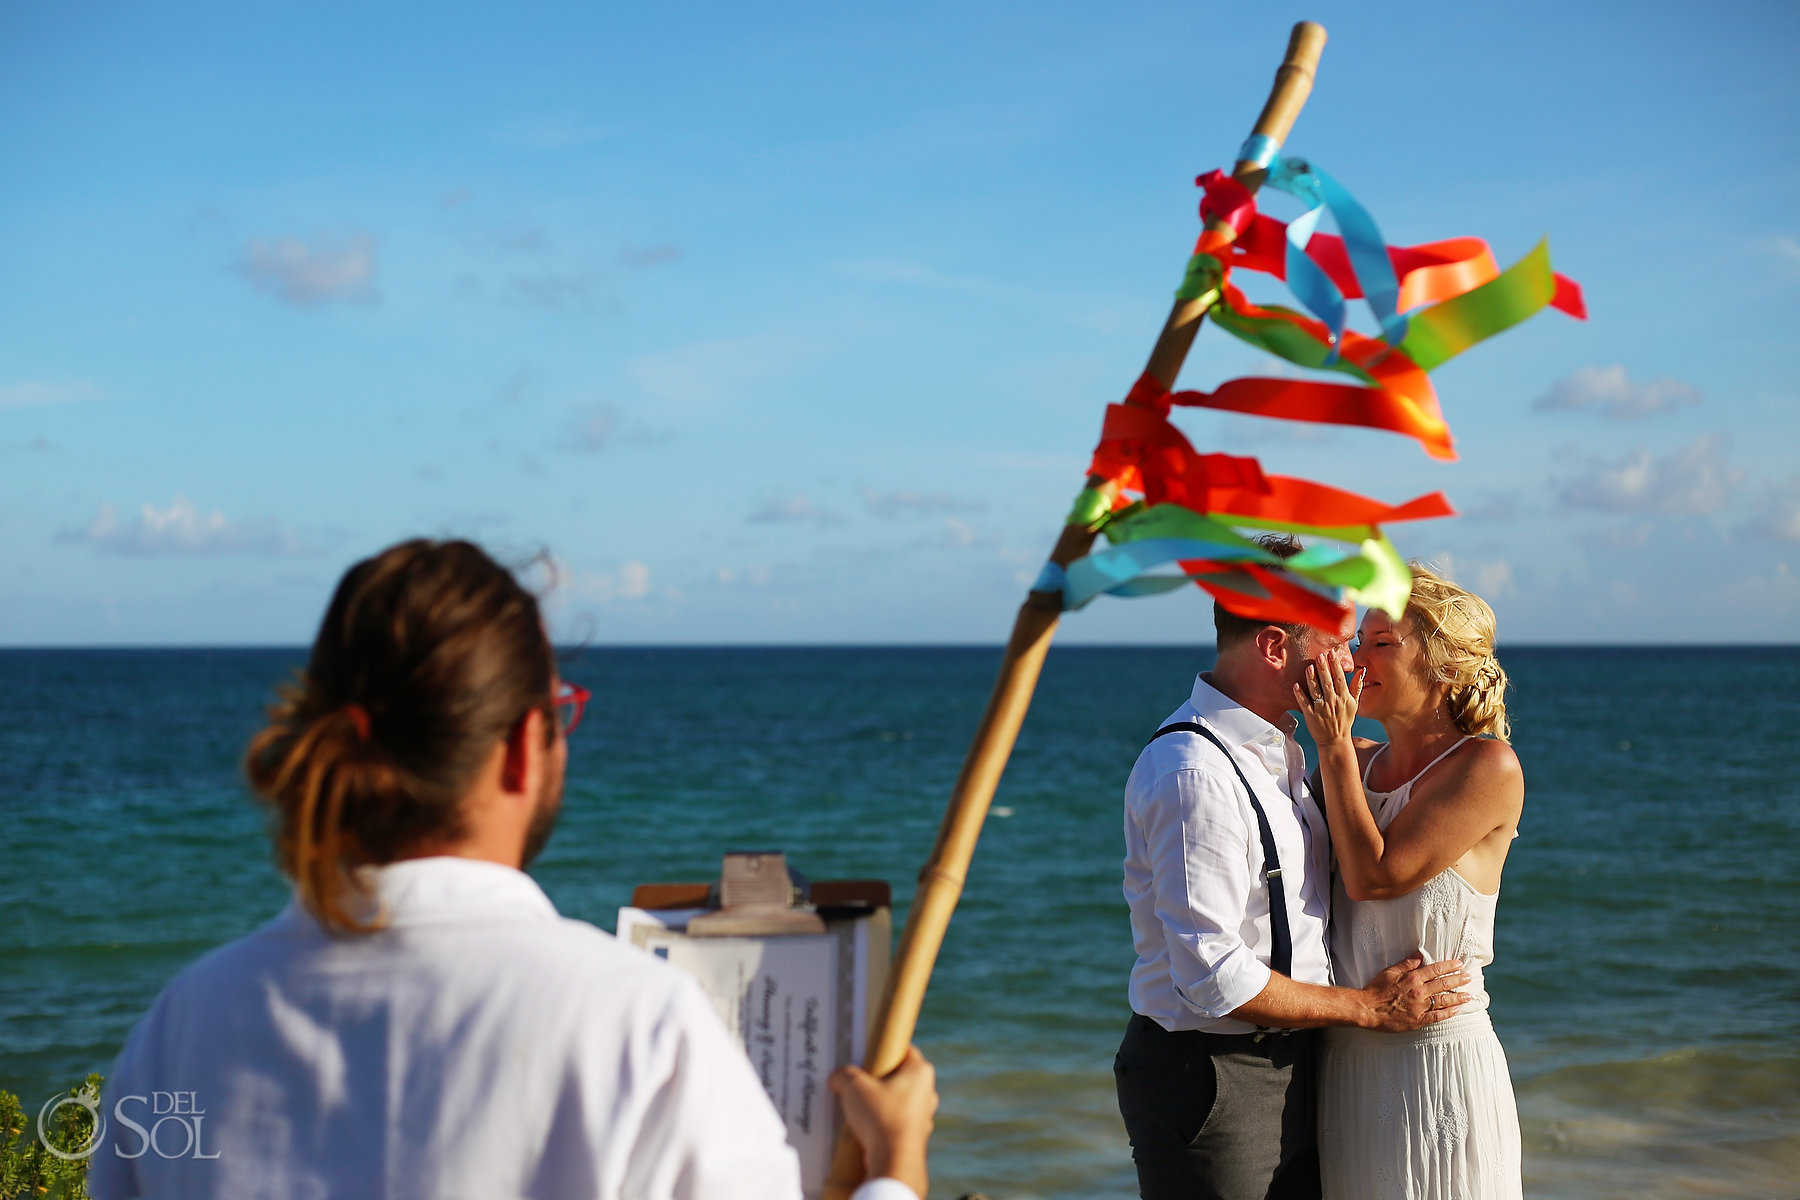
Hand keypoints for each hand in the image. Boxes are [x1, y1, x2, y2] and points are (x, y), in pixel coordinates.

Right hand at [830, 1045, 936, 1197]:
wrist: (894, 1162)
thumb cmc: (880, 1117)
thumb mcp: (854, 1087)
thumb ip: (843, 1075)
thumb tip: (836, 1078)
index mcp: (920, 1071)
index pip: (902, 1050)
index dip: (882, 1051)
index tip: (865, 1057)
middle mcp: (927, 1091)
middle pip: (898, 1076)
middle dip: (877, 1079)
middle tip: (857, 1082)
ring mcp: (923, 1115)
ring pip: (898, 1101)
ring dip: (879, 1103)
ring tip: (857, 1108)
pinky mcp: (916, 1136)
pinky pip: (896, 1122)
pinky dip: (883, 1123)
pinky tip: (865, 1128)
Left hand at [1293, 654, 1362, 746]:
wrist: (1335, 740)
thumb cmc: (1344, 720)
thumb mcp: (1354, 704)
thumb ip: (1356, 686)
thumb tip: (1361, 670)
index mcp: (1344, 698)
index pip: (1340, 678)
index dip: (1335, 665)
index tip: (1331, 653)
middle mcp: (1333, 702)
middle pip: (1328, 682)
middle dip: (1324, 668)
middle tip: (1320, 655)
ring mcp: (1321, 709)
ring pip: (1316, 691)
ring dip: (1312, 679)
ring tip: (1309, 667)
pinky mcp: (1311, 716)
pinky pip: (1305, 703)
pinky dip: (1300, 694)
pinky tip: (1296, 685)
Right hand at [1361, 954, 1471, 1030]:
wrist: (1367, 1009)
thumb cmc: (1376, 989)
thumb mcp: (1389, 972)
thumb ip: (1406, 963)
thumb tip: (1419, 954)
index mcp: (1412, 978)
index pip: (1435, 970)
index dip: (1449, 966)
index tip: (1459, 964)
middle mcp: (1419, 991)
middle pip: (1443, 984)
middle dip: (1458, 980)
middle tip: (1469, 977)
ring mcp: (1420, 1007)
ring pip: (1444, 1000)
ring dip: (1458, 997)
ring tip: (1469, 994)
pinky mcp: (1418, 1020)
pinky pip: (1437, 1017)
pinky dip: (1448, 1013)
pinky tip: (1457, 1010)